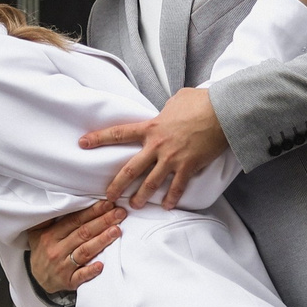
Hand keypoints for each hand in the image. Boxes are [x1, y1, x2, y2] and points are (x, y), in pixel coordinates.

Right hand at [25, 199, 124, 294]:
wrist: (37, 279)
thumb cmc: (43, 251)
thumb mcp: (37, 232)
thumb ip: (48, 218)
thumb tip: (59, 200)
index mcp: (50, 235)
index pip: (74, 220)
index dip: (92, 212)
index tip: (108, 204)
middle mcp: (56, 250)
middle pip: (83, 233)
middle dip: (103, 222)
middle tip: (119, 213)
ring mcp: (62, 266)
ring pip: (84, 252)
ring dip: (101, 241)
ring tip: (116, 231)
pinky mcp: (68, 282)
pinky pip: (80, 276)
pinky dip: (90, 271)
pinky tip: (102, 265)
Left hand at [82, 85, 229, 208]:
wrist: (223, 111)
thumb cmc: (202, 102)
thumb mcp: (177, 100)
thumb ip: (165, 109)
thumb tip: (165, 111)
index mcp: (151, 127)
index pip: (119, 133)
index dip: (99, 138)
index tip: (83, 143)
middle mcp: (157, 145)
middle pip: (130, 169)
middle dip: (117, 185)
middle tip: (107, 196)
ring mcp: (172, 158)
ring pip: (151, 183)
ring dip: (141, 197)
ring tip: (135, 205)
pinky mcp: (188, 166)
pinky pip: (177, 187)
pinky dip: (172, 198)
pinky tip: (168, 206)